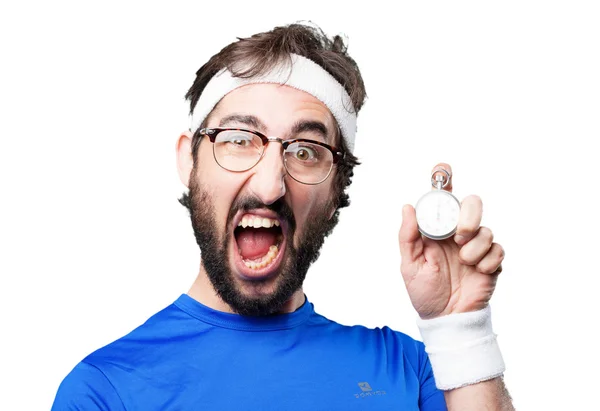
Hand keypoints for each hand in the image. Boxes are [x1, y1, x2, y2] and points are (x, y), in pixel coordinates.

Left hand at [399, 163, 504, 318]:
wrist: (445, 318)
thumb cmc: (424, 292)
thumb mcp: (409, 265)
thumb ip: (408, 236)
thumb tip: (408, 207)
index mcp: (436, 230)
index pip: (441, 200)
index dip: (443, 180)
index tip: (443, 168)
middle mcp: (457, 234)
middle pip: (472, 204)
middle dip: (469, 215)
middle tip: (460, 235)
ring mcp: (476, 246)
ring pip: (486, 229)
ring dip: (475, 246)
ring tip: (464, 262)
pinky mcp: (491, 261)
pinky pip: (497, 250)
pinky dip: (487, 261)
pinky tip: (476, 272)